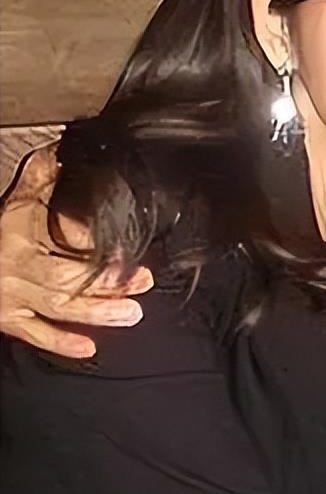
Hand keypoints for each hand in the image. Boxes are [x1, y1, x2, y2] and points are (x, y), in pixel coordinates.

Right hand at [0, 145, 152, 357]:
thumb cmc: (2, 221)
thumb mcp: (22, 191)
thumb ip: (48, 171)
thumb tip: (73, 145)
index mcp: (18, 230)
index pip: (63, 237)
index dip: (96, 244)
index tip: (127, 250)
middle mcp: (14, 266)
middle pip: (65, 279)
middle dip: (108, 283)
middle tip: (143, 283)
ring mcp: (9, 296)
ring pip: (57, 308)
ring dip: (97, 313)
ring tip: (131, 313)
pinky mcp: (6, 318)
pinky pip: (34, 334)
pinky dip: (61, 343)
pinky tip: (88, 347)